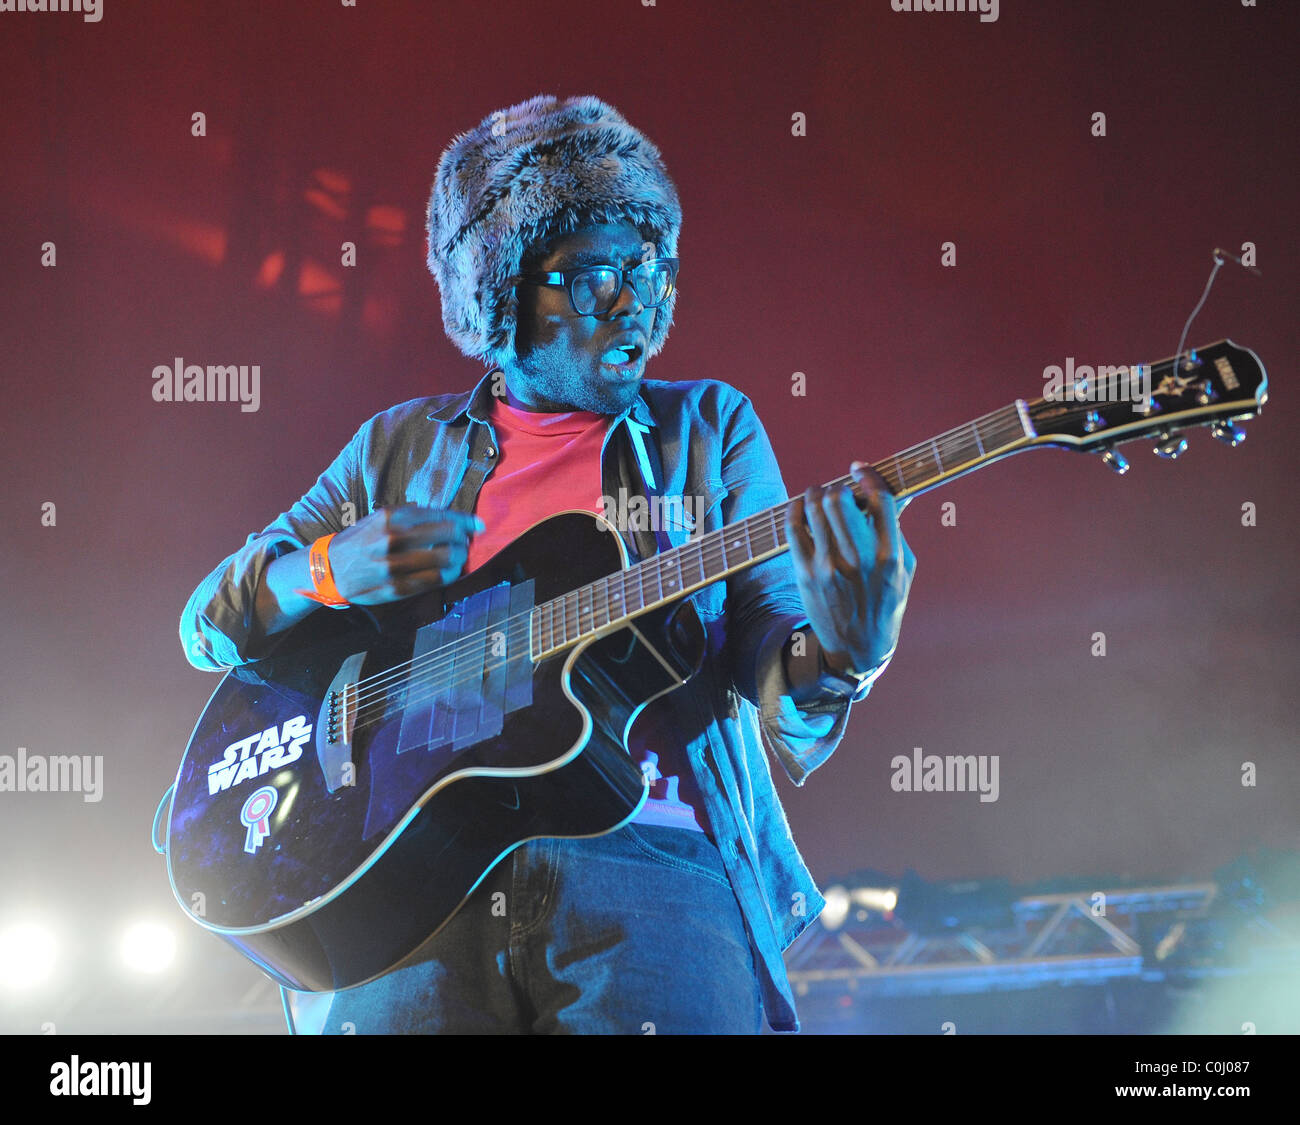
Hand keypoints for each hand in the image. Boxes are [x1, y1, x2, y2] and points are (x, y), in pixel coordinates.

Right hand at [325, 505, 483, 604]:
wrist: (330, 568)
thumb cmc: (361, 540)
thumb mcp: (380, 518)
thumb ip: (412, 516)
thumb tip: (450, 519)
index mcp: (391, 517)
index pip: (440, 517)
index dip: (465, 522)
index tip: (477, 525)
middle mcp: (393, 539)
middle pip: (448, 538)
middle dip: (462, 541)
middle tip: (464, 542)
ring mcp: (394, 566)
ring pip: (444, 561)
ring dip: (458, 559)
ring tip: (458, 557)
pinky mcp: (396, 588)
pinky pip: (434, 581)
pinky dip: (449, 575)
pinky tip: (450, 571)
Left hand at [785, 462, 915, 674]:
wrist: (857, 648)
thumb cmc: (884, 604)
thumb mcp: (904, 570)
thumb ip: (897, 530)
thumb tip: (894, 492)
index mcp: (890, 555)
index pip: (879, 499)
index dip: (867, 476)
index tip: (858, 469)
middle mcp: (860, 559)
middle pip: (841, 499)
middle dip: (838, 488)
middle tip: (838, 491)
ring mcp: (830, 566)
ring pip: (816, 508)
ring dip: (815, 494)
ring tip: (817, 494)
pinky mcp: (806, 574)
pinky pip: (794, 528)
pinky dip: (795, 511)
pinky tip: (799, 507)